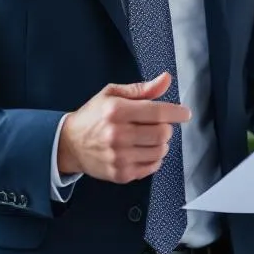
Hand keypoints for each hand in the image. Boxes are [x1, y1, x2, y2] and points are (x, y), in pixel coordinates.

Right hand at [58, 72, 190, 183]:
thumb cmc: (93, 116)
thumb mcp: (112, 94)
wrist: (69, 144)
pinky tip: (143, 150)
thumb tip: (166, 79)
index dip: (176, 112)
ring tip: (148, 138)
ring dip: (161, 143)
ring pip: (160, 151)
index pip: (157, 112)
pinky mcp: (121, 173)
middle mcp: (118, 134)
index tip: (185, 113)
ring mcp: (119, 156)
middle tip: (158, 124)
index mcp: (116, 110)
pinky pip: (152, 167)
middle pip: (162, 133)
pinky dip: (154, 158)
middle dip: (166, 127)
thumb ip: (142, 89)